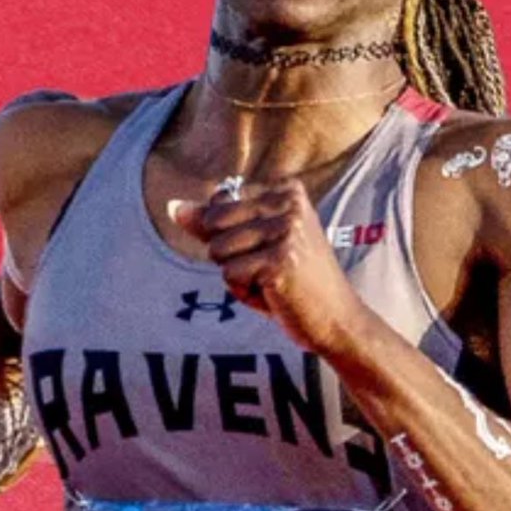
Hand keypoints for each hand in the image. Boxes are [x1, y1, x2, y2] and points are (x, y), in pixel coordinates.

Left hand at [169, 179, 366, 352]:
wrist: (337, 320)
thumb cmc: (294, 282)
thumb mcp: (255, 244)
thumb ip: (213, 222)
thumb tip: (173, 207)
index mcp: (288, 190)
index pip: (219, 205)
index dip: (230, 238)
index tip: (270, 251)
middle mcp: (289, 203)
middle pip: (214, 224)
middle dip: (228, 255)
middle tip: (269, 269)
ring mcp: (287, 231)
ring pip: (219, 250)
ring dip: (237, 276)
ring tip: (273, 282)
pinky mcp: (280, 260)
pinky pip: (230, 275)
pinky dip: (245, 294)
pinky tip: (276, 295)